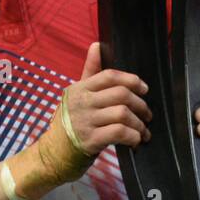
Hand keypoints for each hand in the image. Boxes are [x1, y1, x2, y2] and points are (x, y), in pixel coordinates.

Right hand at [13, 42, 151, 198]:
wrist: (52, 155)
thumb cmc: (69, 123)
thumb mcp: (76, 96)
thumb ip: (90, 72)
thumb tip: (97, 45)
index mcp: (80, 88)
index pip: (110, 76)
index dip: (132, 80)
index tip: (144, 90)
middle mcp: (81, 102)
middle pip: (122, 94)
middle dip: (141, 105)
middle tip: (147, 115)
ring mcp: (85, 121)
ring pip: (123, 114)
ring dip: (139, 124)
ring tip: (143, 132)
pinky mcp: (90, 140)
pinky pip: (120, 132)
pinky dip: (133, 136)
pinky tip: (135, 141)